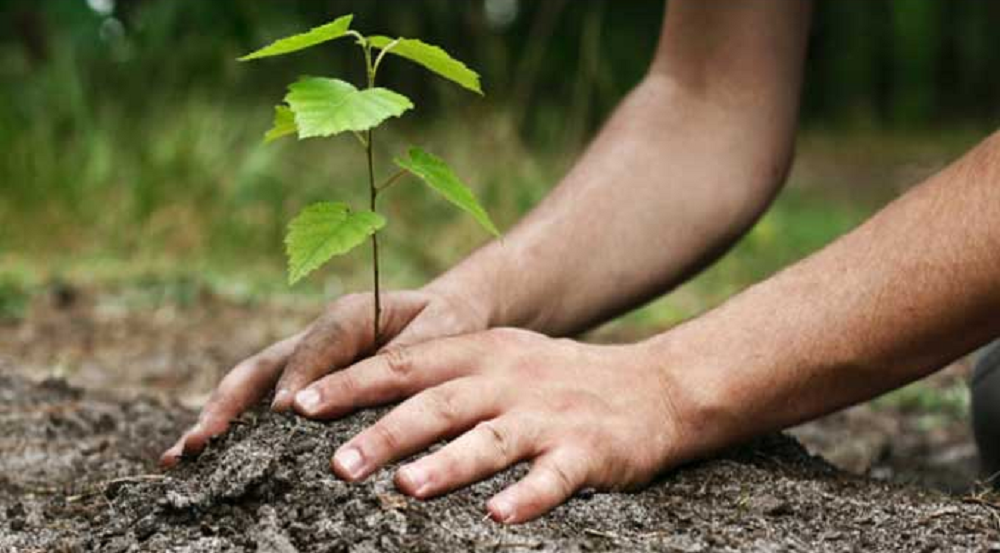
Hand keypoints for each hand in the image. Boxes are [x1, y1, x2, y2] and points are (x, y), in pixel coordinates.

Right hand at [160, 287, 488, 466]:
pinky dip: (232, 430)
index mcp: (350, 315)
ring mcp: (302, 361)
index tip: (285, 414)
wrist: (446, 315)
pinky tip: (205, 462)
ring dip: (216, 420)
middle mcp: (316, 337)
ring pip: (250, 387)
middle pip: (262, 367)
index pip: (319, 345)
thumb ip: (405, 357)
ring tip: (180, 459)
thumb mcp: (440, 332)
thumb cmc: (445, 324)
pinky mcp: (302, 383)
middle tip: (199, 444)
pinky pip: (261, 404)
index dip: (300, 377)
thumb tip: (365, 392)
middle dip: (229, 405)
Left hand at [292, 327, 685, 522]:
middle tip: (337, 463)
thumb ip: (444, 374)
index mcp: (482, 353)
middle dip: (387, 432)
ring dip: (449, 464)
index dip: (353, 383)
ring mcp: (549, 416)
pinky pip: (554, 477)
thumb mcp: (502, 358)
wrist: (654, 386)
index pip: (406, 364)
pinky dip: (527, 497)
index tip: (300, 404)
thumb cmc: (559, 379)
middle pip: (440, 403)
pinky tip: (499, 518)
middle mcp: (510, 380)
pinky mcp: (588, 451)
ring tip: (407, 488)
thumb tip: (365, 402)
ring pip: (491, 439)